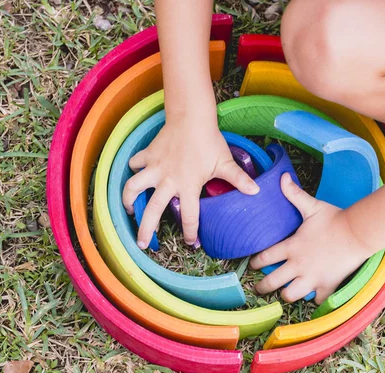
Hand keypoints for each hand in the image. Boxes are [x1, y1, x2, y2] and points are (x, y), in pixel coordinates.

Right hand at [122, 114, 258, 248]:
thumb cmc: (209, 140)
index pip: (189, 216)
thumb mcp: (225, 162)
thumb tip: (256, 192)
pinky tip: (135, 175)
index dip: (190, 232)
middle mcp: (168, 180)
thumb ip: (239, 179)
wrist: (191, 117)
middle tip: (141, 244)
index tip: (190, 242)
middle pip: (152, 210)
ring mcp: (155, 168)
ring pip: (133, 188)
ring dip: (128, 200)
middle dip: (145, 230)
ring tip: (129, 210)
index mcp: (188, 186)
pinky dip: (133, 169)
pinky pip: (135, 164)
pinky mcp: (148, 155)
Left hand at [250, 173, 370, 303]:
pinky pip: (316, 300)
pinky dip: (313, 299)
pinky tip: (311, 295)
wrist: (358, 233)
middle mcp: (298, 265)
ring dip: (285, 294)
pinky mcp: (327, 286)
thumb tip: (282, 177)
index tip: (251, 265)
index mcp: (291, 247)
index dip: (254, 264)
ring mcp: (312, 278)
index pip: (264, 258)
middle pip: (271, 282)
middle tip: (259, 288)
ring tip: (283, 293)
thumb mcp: (312, 206)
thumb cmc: (335, 219)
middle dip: (262, 287)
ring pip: (290, 295)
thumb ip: (294, 194)